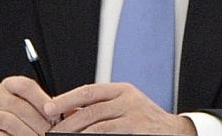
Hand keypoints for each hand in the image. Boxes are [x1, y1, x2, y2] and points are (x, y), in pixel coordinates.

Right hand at [0, 75, 52, 135]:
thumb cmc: (20, 113)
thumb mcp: (30, 103)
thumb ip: (46, 105)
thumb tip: (68, 112)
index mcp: (9, 84)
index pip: (26, 86)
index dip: (43, 100)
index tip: (56, 115)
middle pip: (19, 106)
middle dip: (39, 122)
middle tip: (52, 132)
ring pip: (10, 122)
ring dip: (29, 133)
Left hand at [41, 81, 196, 133]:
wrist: (174, 132)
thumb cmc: (144, 122)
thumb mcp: (124, 108)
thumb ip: (100, 108)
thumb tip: (66, 114)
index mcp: (122, 90)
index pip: (89, 91)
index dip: (66, 99)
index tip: (47, 107)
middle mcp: (128, 99)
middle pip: (90, 110)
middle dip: (67, 124)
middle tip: (50, 133)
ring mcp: (134, 116)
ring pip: (97, 126)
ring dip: (76, 135)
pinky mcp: (137, 131)